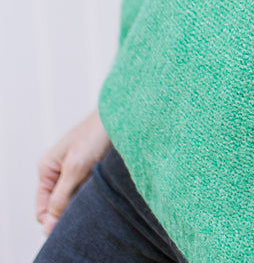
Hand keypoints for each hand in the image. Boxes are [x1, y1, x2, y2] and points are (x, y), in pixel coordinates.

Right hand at [35, 107, 110, 236]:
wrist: (122, 113)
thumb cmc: (96, 134)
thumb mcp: (75, 169)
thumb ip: (60, 198)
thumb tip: (47, 228)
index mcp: (47, 168)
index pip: (43, 209)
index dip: (54, 220)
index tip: (73, 222)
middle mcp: (58, 171)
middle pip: (59, 206)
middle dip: (71, 210)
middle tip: (88, 207)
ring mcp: (74, 170)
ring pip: (75, 199)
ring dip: (85, 201)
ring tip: (98, 193)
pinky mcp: (91, 169)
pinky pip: (88, 191)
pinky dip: (94, 193)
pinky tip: (104, 189)